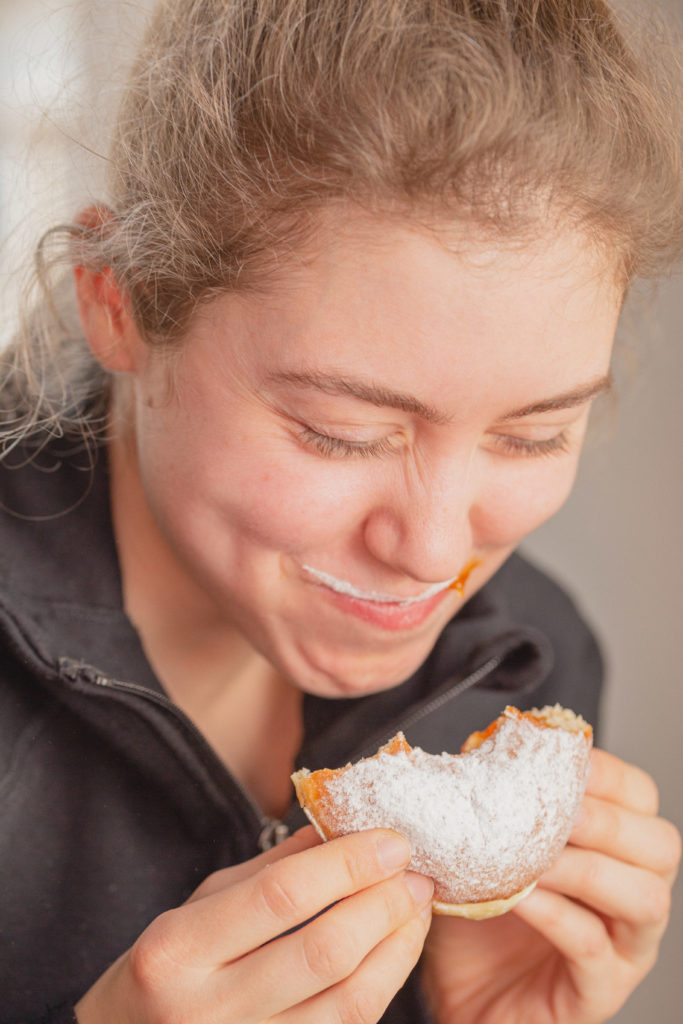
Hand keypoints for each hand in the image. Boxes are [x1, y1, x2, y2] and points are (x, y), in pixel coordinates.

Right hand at [75, 826, 432, 1023]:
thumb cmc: (166, 969)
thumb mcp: (200, 904)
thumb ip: (270, 871)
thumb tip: (339, 828)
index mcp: (179, 950)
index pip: (281, 896)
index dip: (347, 864)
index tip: (390, 841)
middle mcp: (208, 1010)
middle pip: (323, 951)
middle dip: (382, 904)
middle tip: (415, 872)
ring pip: (347, 1002)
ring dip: (396, 947)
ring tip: (417, 907)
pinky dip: (381, 985)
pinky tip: (395, 951)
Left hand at [421, 747, 680, 1023]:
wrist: (460, 992)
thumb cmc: (482, 916)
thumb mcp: (484, 845)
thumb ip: (491, 799)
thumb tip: (476, 745)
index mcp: (616, 847)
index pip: (639, 796)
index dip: (608, 772)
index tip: (564, 758)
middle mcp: (634, 893)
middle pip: (660, 844)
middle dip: (609, 820)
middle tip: (560, 812)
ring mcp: (625, 946)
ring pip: (645, 898)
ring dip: (588, 868)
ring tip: (538, 857)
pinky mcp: (599, 989)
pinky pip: (592, 947)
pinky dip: (556, 913)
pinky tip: (520, 896)